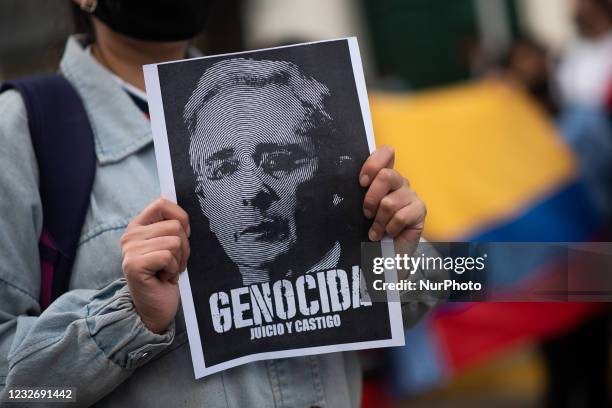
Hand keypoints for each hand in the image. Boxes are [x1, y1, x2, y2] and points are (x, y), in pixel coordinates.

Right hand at [120, 198, 190, 333]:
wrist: (155, 309)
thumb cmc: (166, 276)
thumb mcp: (169, 246)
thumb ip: (172, 228)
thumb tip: (187, 214)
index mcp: (139, 226)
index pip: (162, 203)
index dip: (181, 217)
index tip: (183, 236)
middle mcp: (130, 235)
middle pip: (175, 226)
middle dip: (184, 247)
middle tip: (174, 263)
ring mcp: (130, 250)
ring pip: (174, 241)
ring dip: (179, 260)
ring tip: (169, 271)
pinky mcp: (134, 265)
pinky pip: (168, 256)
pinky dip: (173, 269)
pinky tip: (164, 278)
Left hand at [360, 145, 425, 244]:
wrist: (387, 253)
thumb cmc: (373, 228)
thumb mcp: (363, 208)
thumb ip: (361, 193)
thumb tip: (348, 184)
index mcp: (385, 177)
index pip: (386, 154)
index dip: (373, 164)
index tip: (362, 183)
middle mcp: (400, 182)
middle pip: (386, 176)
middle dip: (371, 198)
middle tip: (367, 214)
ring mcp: (411, 196)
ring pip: (389, 202)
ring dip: (379, 221)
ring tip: (376, 231)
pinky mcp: (420, 210)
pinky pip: (400, 217)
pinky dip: (390, 228)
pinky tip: (389, 233)